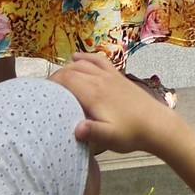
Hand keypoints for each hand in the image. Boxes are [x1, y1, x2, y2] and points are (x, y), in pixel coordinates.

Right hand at [51, 54, 174, 153]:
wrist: (155, 123)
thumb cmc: (130, 133)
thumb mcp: (110, 138)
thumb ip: (92, 133)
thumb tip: (75, 129)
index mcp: (94, 93)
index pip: (67, 79)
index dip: (51, 82)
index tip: (39, 91)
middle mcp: (100, 79)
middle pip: (72, 70)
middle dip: (56, 76)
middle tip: (44, 89)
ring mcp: (110, 76)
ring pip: (84, 63)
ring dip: (68, 67)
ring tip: (56, 77)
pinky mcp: (117, 76)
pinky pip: (98, 60)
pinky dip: (86, 57)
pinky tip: (78, 57)